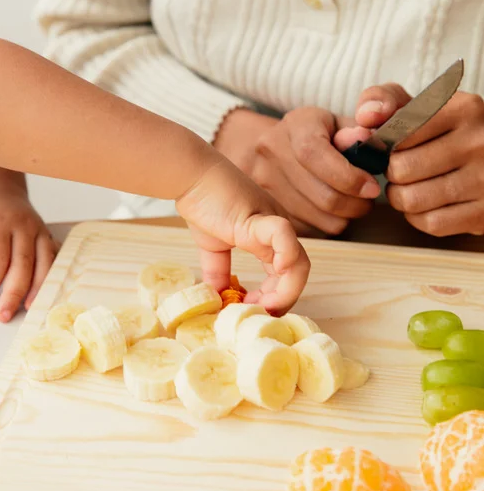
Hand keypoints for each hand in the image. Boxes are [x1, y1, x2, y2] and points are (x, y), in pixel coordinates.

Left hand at [0, 190, 57, 320]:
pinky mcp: (48, 237)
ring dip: (38, 288)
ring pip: (44, 262)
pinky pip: (55, 259)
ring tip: (28, 308)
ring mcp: (39, 231)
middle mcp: (23, 226)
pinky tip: (46, 292)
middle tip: (4, 315)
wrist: (0, 193)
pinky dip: (52, 277)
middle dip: (14, 293)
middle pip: (23, 264)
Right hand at [176, 156, 310, 314]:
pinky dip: (285, 259)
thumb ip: (218, 272)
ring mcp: (272, 224)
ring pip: (299, 263)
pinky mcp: (260, 217)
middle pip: (298, 274)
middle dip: (281, 302)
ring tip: (260, 305)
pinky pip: (285, 238)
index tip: (248, 309)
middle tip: (256, 314)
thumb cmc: (204, 203)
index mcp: (270, 240)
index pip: (286, 276)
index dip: (272, 299)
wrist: (191, 176)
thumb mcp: (212, 247)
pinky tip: (270, 273)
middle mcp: (278, 233)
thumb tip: (216, 299)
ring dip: (284, 292)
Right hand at [215, 108, 379, 235]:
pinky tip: (332, 210)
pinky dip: (326, 224)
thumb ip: (356, 132)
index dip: (347, 176)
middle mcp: (272, 150)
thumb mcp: (340, 123)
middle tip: (368, 199)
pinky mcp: (265, 206)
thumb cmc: (318, 133)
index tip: (371, 187)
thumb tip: (362, 138)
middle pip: (320, 194)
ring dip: (344, 217)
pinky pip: (306, 228)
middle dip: (355, 204)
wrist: (275, 144)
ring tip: (353, 203)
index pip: (314, 153)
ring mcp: (264, 181)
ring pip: (316, 217)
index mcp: (295, 125)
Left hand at [345, 83, 483, 235]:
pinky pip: (431, 223)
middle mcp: (478, 143)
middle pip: (401, 169)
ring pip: (412, 199)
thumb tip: (366, 117)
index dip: (383, 145)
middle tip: (399, 170)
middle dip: (391, 173)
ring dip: (400, 197)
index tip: (387, 147)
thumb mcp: (421, 104)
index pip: (397, 134)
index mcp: (462, 110)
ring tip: (409, 186)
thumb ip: (385, 99)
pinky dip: (418, 217)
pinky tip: (424, 204)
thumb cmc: (446, 131)